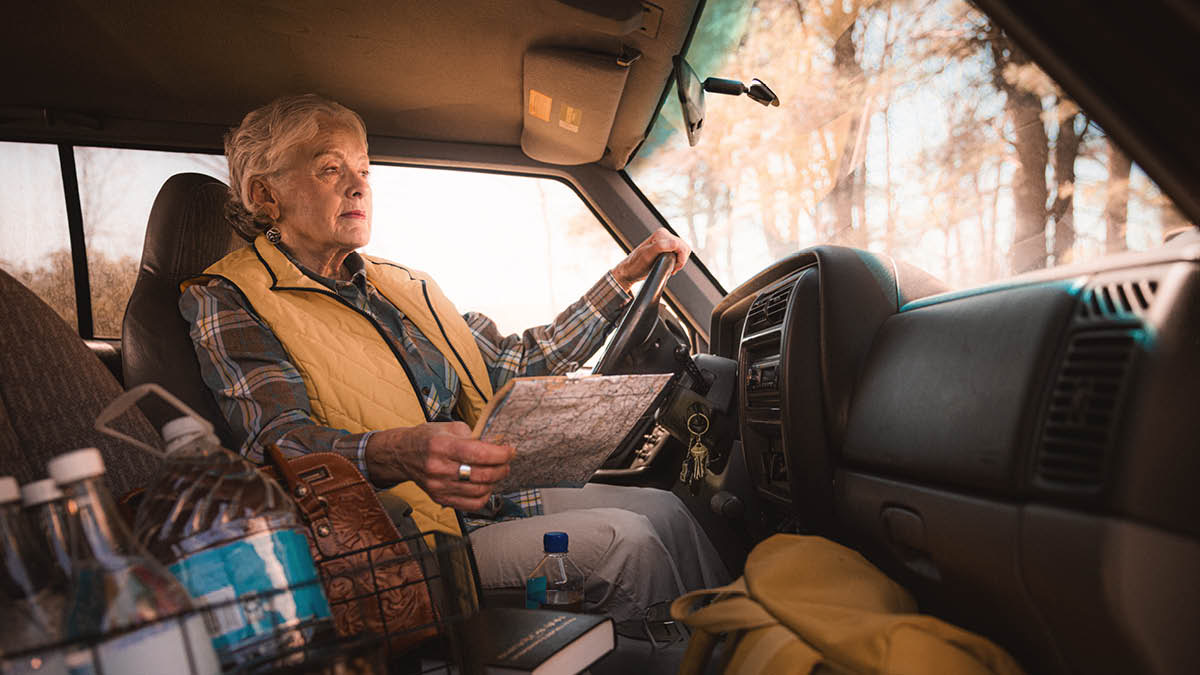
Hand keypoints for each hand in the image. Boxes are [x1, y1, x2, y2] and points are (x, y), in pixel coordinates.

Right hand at [364, 421, 513, 510]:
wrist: (401, 455)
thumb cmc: (427, 438)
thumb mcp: (448, 426)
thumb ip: (472, 434)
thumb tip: (496, 444)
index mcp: (441, 445)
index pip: (478, 453)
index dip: (500, 454)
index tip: (510, 450)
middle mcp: (439, 468)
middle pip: (481, 474)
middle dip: (502, 468)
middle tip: (507, 461)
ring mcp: (438, 486)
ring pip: (479, 491)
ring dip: (495, 482)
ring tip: (498, 472)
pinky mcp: (439, 498)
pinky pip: (470, 504)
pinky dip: (484, 496)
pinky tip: (486, 486)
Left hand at [610, 228, 690, 292]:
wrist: (630, 270)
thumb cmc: (636, 264)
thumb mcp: (647, 255)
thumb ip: (660, 247)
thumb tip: (675, 243)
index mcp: (661, 234)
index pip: (681, 246)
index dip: (680, 259)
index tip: (672, 268)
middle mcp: (664, 235)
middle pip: (684, 247)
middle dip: (680, 260)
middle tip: (671, 268)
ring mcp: (666, 240)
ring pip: (684, 250)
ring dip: (680, 261)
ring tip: (670, 267)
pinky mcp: (667, 247)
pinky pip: (680, 252)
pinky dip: (678, 260)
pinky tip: (670, 265)